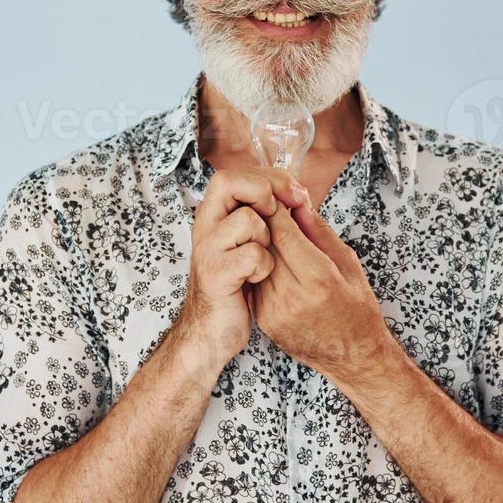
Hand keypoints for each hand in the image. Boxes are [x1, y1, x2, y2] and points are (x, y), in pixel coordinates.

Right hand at [176, 166, 308, 370]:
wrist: (211, 330)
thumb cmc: (238, 284)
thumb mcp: (250, 243)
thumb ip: (266, 216)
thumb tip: (298, 193)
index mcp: (214, 214)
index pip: (234, 173)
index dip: (268, 176)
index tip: (295, 194)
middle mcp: (204, 225)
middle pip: (228, 182)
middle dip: (265, 193)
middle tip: (280, 215)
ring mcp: (207, 248)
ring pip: (246, 219)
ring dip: (266, 237)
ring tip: (261, 258)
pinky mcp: (215, 274)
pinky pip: (252, 254)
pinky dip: (264, 266)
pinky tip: (257, 278)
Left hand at [251, 195, 392, 381]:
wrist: (352, 357)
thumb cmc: (357, 307)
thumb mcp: (348, 263)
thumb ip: (319, 232)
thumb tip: (298, 202)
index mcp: (318, 279)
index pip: (282, 232)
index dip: (276, 209)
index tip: (278, 197)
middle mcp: (292, 297)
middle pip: (264, 244)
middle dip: (265, 222)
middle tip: (267, 207)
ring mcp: (274, 312)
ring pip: (255, 262)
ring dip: (259, 243)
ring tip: (268, 231)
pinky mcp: (264, 321)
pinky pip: (255, 282)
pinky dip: (259, 266)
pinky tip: (269, 259)